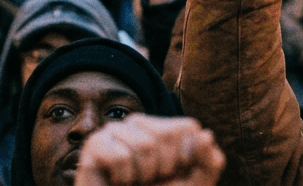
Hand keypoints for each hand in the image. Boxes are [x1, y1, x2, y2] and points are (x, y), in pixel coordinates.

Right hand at [74, 115, 224, 185]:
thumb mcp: (192, 185)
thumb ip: (208, 164)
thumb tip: (206, 135)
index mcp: (164, 128)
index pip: (188, 127)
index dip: (186, 159)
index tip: (173, 174)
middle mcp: (139, 124)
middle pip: (166, 134)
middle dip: (164, 169)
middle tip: (149, 181)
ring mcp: (115, 131)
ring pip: (144, 145)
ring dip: (142, 175)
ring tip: (133, 182)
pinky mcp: (94, 144)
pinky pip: (119, 156)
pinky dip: (123, 178)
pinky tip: (117, 183)